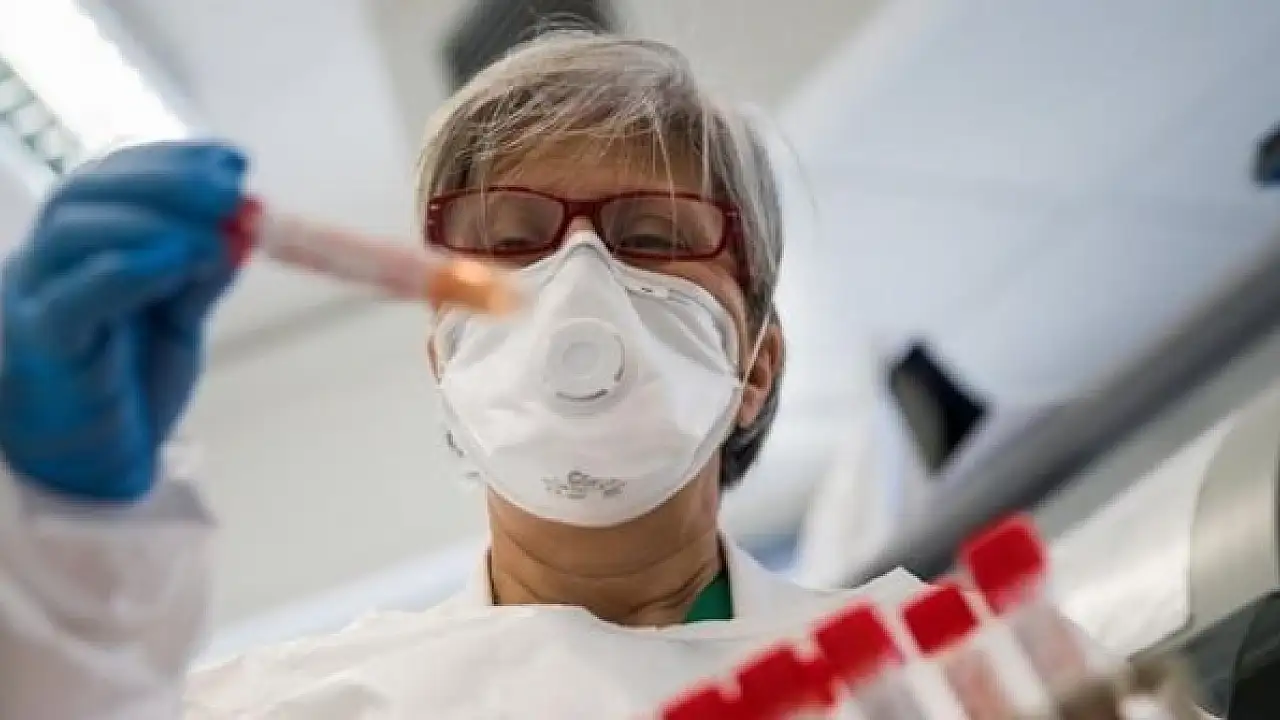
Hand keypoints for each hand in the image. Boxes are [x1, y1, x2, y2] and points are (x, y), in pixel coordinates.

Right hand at [0, 141, 246, 500]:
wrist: (96, 463)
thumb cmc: (131, 383)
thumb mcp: (180, 318)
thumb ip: (201, 275)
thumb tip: (240, 230)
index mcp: (81, 244)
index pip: (113, 176)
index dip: (172, 160)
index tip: (235, 162)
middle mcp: (48, 259)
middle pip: (89, 192)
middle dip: (166, 182)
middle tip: (230, 191)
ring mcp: (35, 298)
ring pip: (73, 233)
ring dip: (150, 220)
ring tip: (210, 234)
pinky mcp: (42, 345)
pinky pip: (73, 299)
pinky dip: (126, 271)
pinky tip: (176, 261)